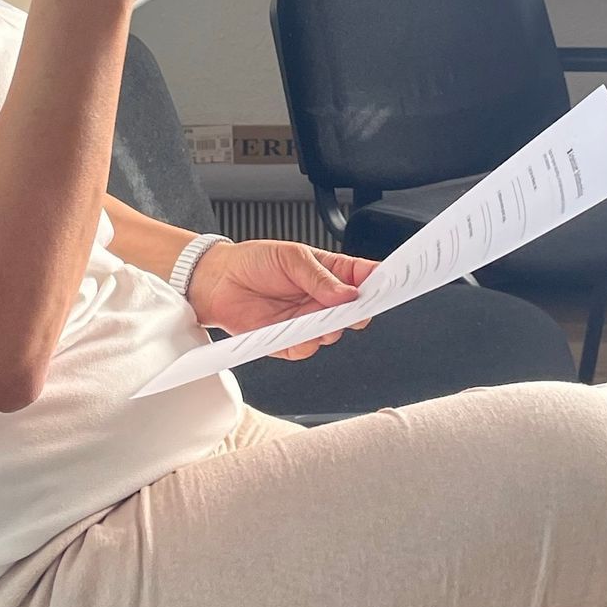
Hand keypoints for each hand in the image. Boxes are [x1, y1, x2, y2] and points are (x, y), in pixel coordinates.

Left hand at [187, 240, 378, 357]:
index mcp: (331, 273)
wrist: (217, 281)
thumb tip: (348, 293)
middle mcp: (322, 300)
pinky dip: (301, 343)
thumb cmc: (254, 261)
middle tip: (351, 306)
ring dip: (326, 328)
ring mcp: (307, 321)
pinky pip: (305, 349)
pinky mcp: (288, 341)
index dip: (380, 282)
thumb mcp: (291, 257)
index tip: (390, 285)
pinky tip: (292, 331)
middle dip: (356, 311)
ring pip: (332, 334)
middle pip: (355, 312)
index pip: (364, 278)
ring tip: (313, 315)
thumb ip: (320, 277)